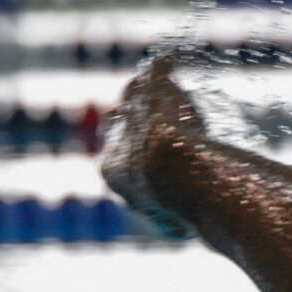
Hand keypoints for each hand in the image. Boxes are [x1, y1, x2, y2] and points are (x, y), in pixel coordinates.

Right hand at [100, 51, 204, 240]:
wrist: (178, 170)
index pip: (112, 156)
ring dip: (142, 90)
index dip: (126, 153)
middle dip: (125, 117)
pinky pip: (157, 71)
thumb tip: (180, 233)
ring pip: (133, 93)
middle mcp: (116, 136)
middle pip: (114, 119)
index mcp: (111, 170)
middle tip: (137, 114)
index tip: (137, 154)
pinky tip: (170, 58)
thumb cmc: (176, 201)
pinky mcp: (156, 91)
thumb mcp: (170, 222)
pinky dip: (164, 65)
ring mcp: (135, 110)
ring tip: (150, 84)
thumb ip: (170, 223)